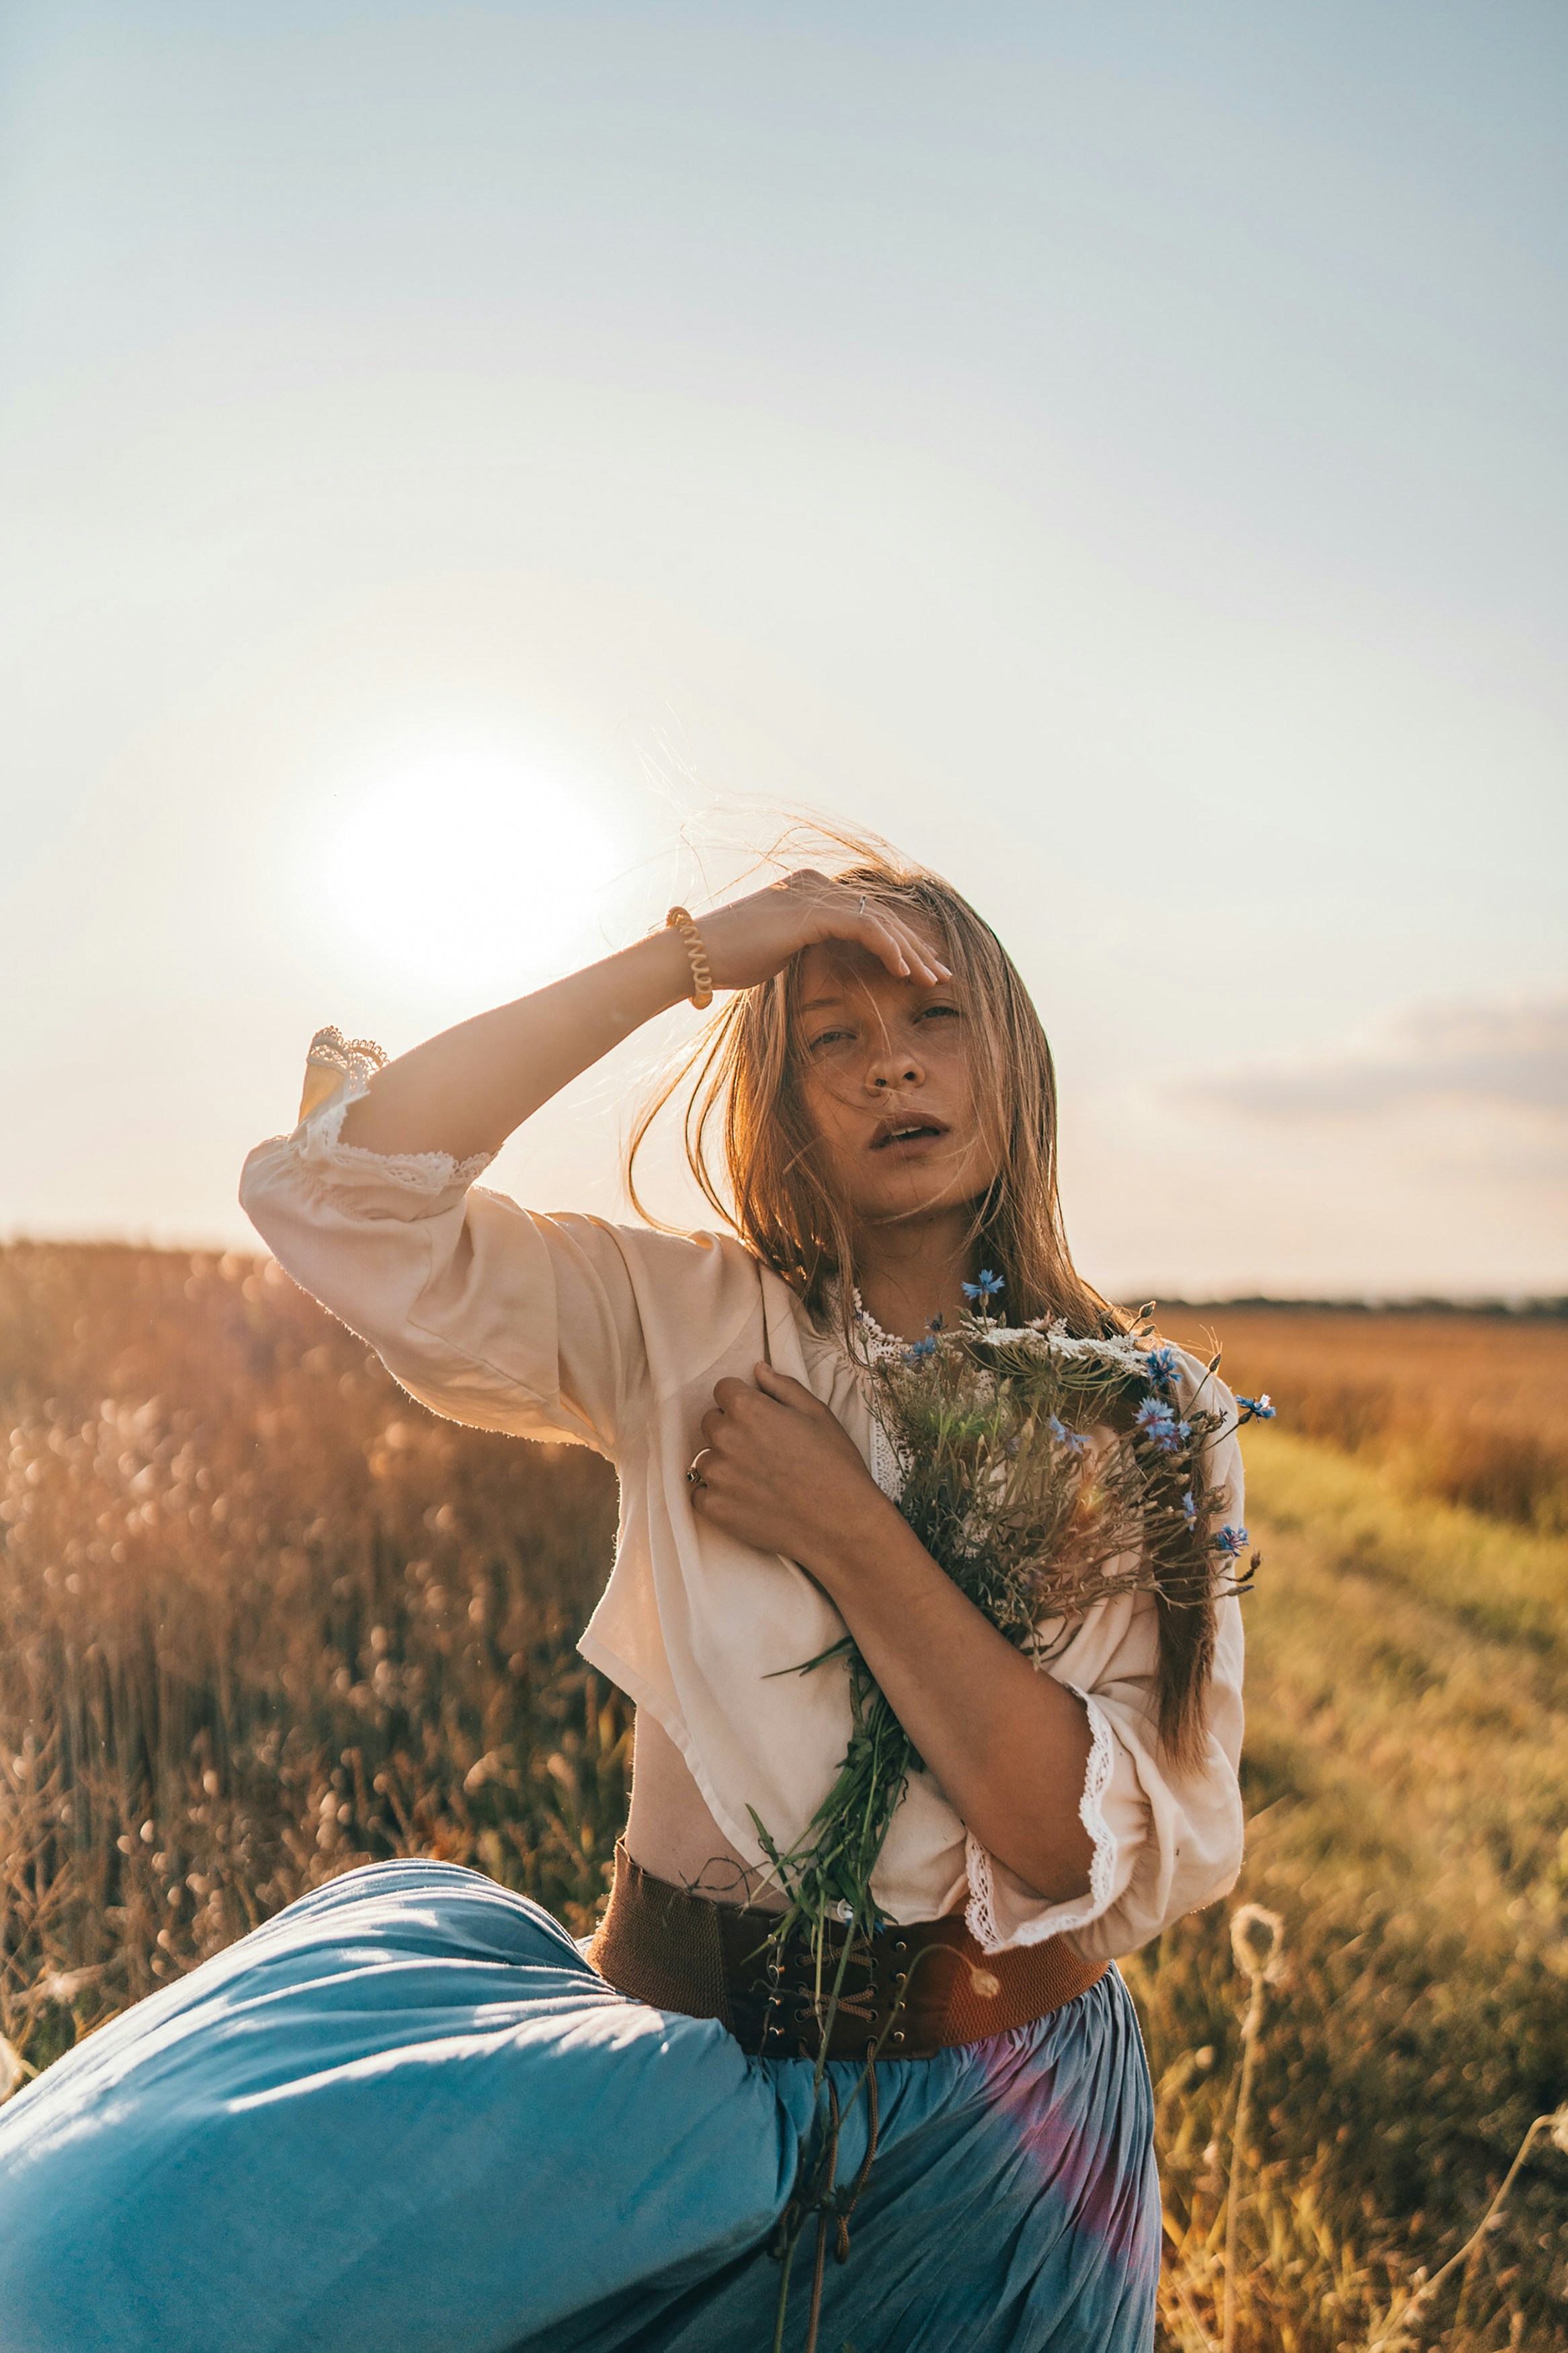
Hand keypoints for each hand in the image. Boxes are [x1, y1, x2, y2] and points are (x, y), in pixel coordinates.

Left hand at [688, 1363, 892, 1582]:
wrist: (840, 1524)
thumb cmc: (835, 1466)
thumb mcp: (817, 1414)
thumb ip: (782, 1388)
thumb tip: (757, 1371)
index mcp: (747, 1408)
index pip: (723, 1390)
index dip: (742, 1401)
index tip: (759, 1417)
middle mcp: (725, 1437)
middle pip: (711, 1422)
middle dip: (731, 1430)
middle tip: (763, 1450)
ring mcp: (716, 1475)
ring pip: (705, 1459)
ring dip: (724, 1464)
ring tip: (758, 1479)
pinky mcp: (714, 1508)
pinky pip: (700, 1494)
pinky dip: (717, 1496)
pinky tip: (747, 1500)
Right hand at [694, 871, 950, 994]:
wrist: (693, 956)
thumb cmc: (727, 960)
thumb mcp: (776, 949)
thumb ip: (805, 945)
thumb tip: (823, 961)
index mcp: (808, 889)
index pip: (867, 914)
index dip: (900, 942)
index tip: (922, 971)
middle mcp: (814, 884)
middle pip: (880, 915)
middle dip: (916, 947)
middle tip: (942, 975)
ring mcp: (812, 895)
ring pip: (879, 921)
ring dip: (910, 952)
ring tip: (931, 980)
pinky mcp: (810, 913)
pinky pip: (863, 928)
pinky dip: (888, 948)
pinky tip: (904, 971)